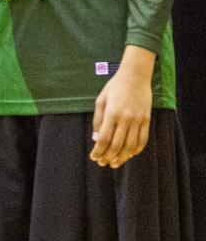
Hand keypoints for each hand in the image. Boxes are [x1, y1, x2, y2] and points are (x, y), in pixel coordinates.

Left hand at [91, 46, 154, 167]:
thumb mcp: (100, 101)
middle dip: (108, 157)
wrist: (135, 76)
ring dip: (122, 157)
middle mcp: (125, 119)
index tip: (93, 157)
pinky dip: (137, 149)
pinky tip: (130, 155)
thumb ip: (98, 121)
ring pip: (131, 145)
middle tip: (102, 164)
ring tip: (114, 163)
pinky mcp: (147, 119)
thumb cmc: (114, 87)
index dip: (98, 150)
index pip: (104, 139)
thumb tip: (96, 139)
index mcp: (111, 114)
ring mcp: (138, 120)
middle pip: (117, 145)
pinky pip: (143, 139)